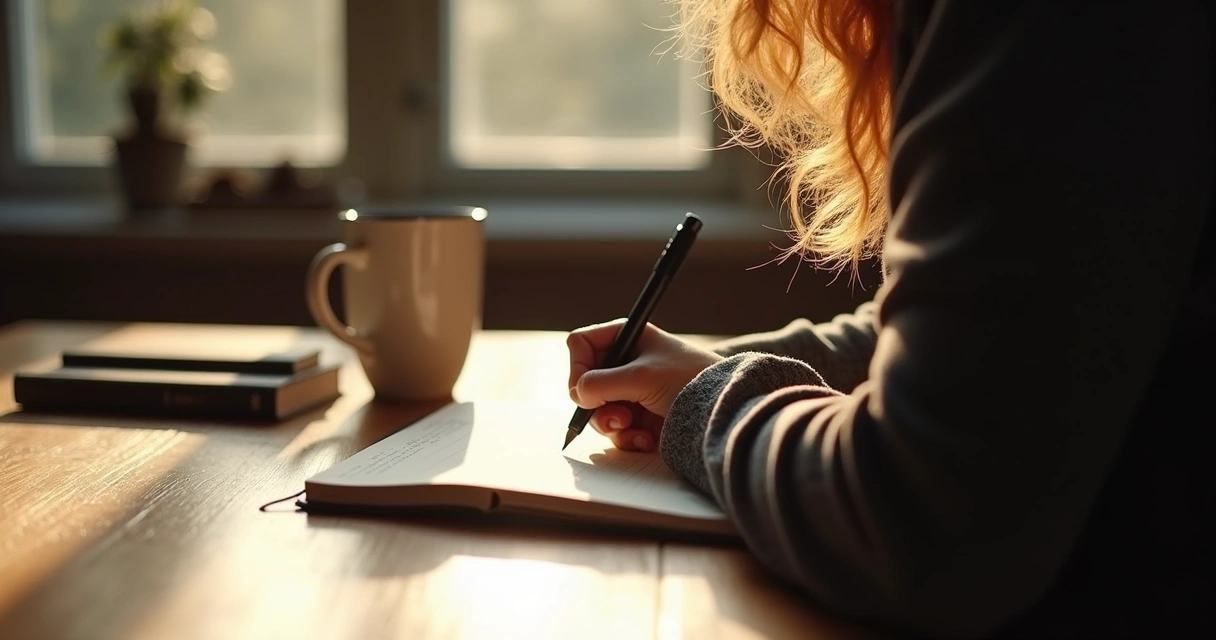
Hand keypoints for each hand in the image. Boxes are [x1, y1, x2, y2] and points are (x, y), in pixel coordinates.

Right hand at [567, 319, 722, 451]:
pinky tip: (647, 438)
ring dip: (611, 424)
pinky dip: (627, 437)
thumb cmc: (689, 380)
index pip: (582, 344)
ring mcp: (632, 391)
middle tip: (615, 415)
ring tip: (632, 427)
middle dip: (597, 404)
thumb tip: (578, 395)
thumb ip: (601, 383)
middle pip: (585, 383)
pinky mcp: (641, 417)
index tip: (584, 390)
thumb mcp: (641, 377)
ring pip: (598, 410)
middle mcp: (626, 363)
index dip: (577, 366)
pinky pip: (616, 430)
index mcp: (628, 338)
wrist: (723, 409)